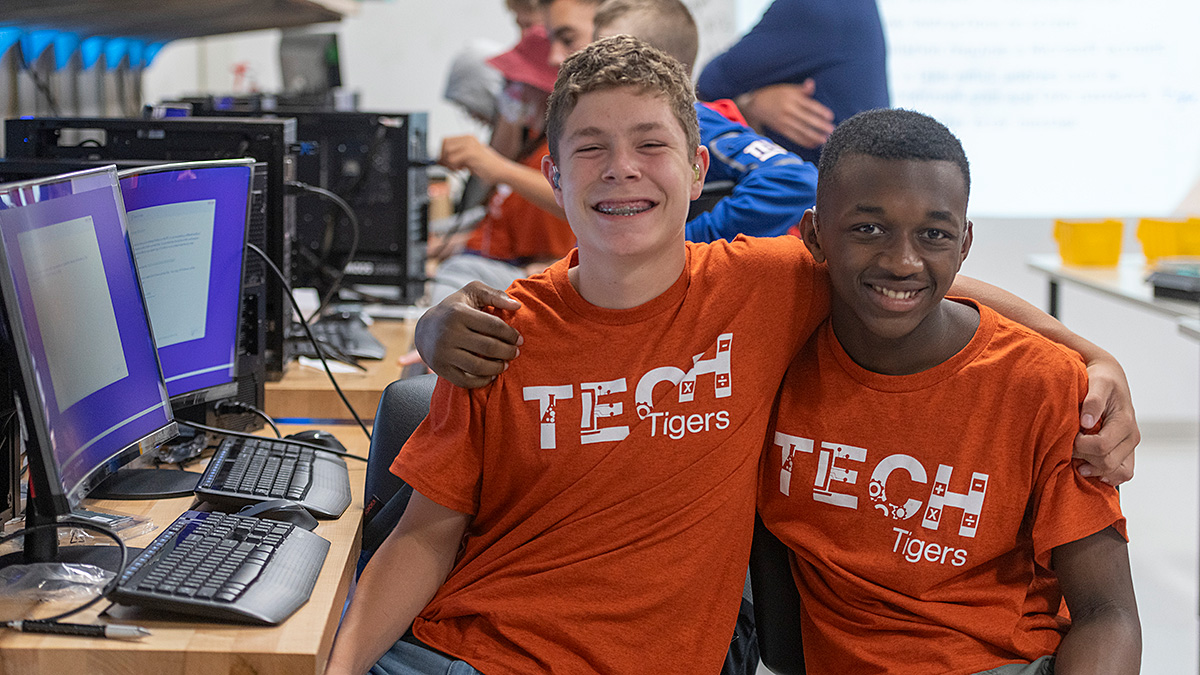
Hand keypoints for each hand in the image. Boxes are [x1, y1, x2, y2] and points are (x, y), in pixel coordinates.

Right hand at [414, 281, 523, 387]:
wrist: (424, 329)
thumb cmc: (454, 309)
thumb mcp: (471, 293)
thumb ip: (494, 294)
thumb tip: (517, 306)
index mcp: (458, 313)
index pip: (494, 325)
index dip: (511, 334)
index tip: (519, 339)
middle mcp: (449, 333)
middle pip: (488, 348)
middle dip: (508, 352)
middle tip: (515, 352)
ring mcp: (443, 353)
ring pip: (478, 367)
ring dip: (498, 368)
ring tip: (505, 364)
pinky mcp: (441, 369)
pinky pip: (466, 381)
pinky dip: (483, 381)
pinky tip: (491, 374)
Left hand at [439, 135, 509, 183]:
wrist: (502, 171)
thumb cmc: (487, 167)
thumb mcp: (469, 159)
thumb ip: (456, 156)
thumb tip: (440, 160)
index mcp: (468, 138)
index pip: (446, 140)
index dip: (443, 152)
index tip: (447, 163)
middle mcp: (468, 138)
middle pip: (444, 144)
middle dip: (444, 157)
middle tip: (452, 167)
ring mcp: (470, 144)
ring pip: (447, 151)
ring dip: (450, 163)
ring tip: (459, 168)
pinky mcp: (471, 153)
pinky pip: (452, 159)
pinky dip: (455, 167)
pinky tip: (464, 169)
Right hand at [738, 80, 834, 149]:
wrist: (756, 105)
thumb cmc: (775, 95)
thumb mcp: (787, 89)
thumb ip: (802, 89)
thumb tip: (811, 84)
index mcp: (792, 98)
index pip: (809, 105)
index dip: (820, 111)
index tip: (830, 116)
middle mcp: (788, 110)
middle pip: (807, 119)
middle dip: (820, 126)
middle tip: (832, 130)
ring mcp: (784, 121)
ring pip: (802, 130)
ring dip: (814, 136)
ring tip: (825, 140)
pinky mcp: (781, 130)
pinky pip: (795, 137)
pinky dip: (804, 141)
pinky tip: (814, 144)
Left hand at [1073, 358, 1138, 485]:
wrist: (1111, 379)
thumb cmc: (1102, 380)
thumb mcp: (1097, 382)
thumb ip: (1093, 401)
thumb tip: (1086, 422)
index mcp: (1125, 421)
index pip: (1102, 446)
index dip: (1080, 446)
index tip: (1069, 436)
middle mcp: (1132, 436)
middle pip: (1107, 462)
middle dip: (1084, 457)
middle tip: (1069, 446)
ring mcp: (1130, 446)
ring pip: (1117, 472)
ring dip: (1094, 469)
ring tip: (1077, 459)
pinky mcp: (1126, 451)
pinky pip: (1122, 473)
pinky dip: (1106, 474)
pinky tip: (1088, 466)